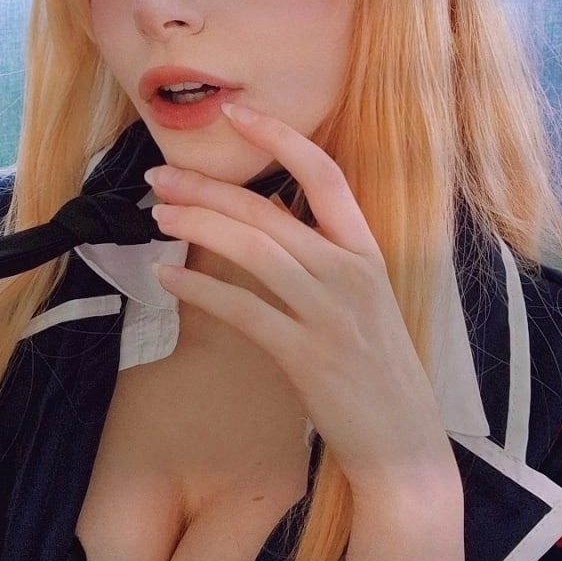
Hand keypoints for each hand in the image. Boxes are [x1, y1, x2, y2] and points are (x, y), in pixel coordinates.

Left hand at [146, 103, 454, 492]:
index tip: (234, 114)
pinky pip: (244, 311)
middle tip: (158, 175)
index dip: (279, 138)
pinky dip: (201, 291)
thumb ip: (324, 261)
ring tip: (157, 216)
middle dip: (207, 189)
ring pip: (254, 250)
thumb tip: (263, 222)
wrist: (405, 446)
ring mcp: (331, 315)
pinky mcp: (306, 357)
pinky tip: (167, 279)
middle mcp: (352, 274)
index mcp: (368, 254)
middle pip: (270, 211)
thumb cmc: (377, 373)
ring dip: (198, 227)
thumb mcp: (364, 303)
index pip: (325, 175)